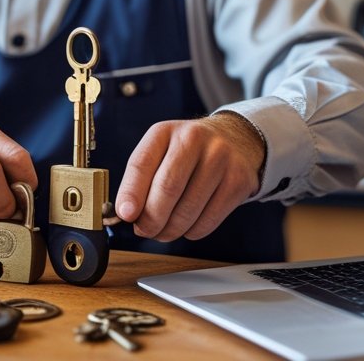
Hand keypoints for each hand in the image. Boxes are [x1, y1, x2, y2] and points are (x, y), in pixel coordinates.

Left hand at [114, 113, 264, 241]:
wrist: (235, 139)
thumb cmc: (188, 152)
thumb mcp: (160, 151)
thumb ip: (140, 179)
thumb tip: (126, 214)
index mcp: (166, 132)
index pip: (141, 163)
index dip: (130, 193)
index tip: (125, 215)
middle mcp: (194, 140)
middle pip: (167, 189)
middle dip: (151, 219)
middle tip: (144, 230)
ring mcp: (220, 160)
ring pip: (188, 210)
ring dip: (170, 230)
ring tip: (164, 230)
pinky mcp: (238, 181)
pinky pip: (208, 220)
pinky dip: (192, 232)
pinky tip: (188, 224)